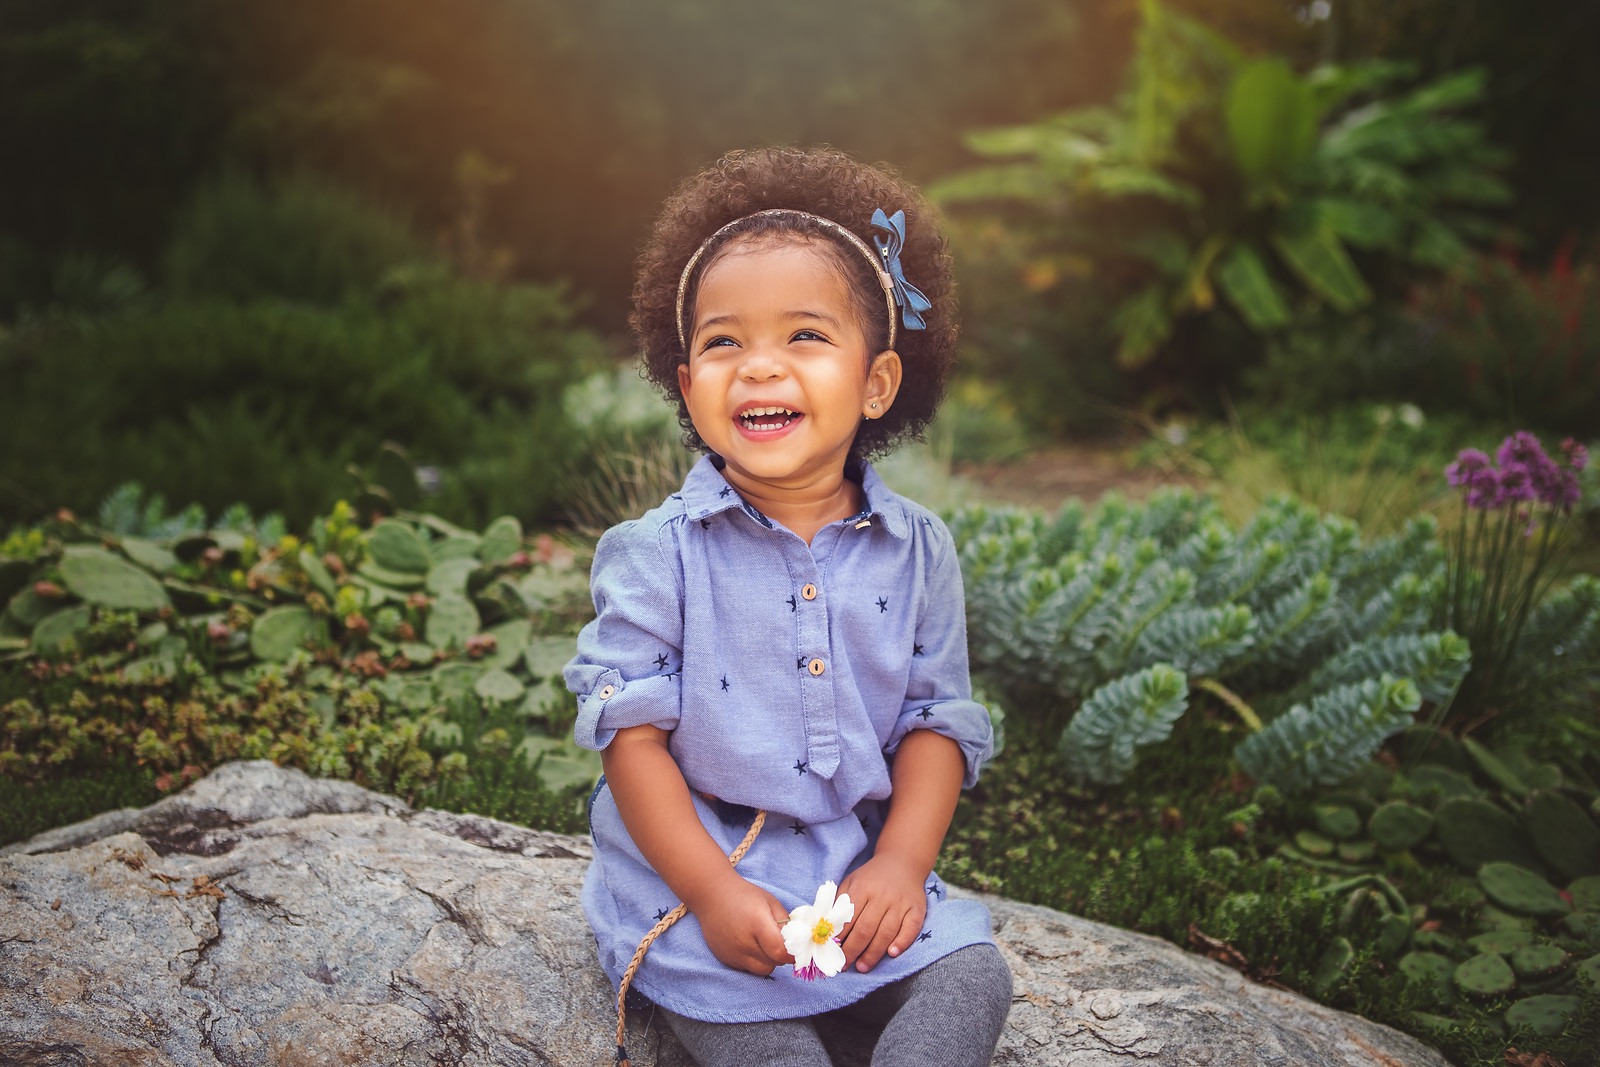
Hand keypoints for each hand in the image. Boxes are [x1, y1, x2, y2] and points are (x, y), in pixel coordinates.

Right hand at [691, 878, 792, 975]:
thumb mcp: (770, 902)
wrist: (712, 895)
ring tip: (764, 945)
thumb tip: (797, 943)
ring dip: (768, 961)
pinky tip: (750, 946)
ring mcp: (733, 953)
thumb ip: (786, 923)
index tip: (797, 949)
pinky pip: (748, 969)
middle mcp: (743, 942)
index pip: (780, 951)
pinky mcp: (726, 959)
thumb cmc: (745, 896)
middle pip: (773, 963)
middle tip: (779, 942)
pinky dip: (754, 961)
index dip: (792, 953)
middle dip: (781, 956)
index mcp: (757, 923)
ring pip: (761, 970)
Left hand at [837, 853, 927, 973]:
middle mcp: (882, 896)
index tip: (831, 952)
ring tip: (863, 967)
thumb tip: (823, 927)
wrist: (902, 862)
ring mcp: (901, 903)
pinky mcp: (917, 909)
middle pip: (866, 928)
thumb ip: (839, 903)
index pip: (848, 918)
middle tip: (845, 966)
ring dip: (874, 953)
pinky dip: (902, 942)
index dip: (839, 938)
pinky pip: (911, 929)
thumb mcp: (851, 882)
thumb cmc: (871, 878)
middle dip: (853, 950)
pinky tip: (892, 953)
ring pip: (886, 932)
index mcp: (862, 888)